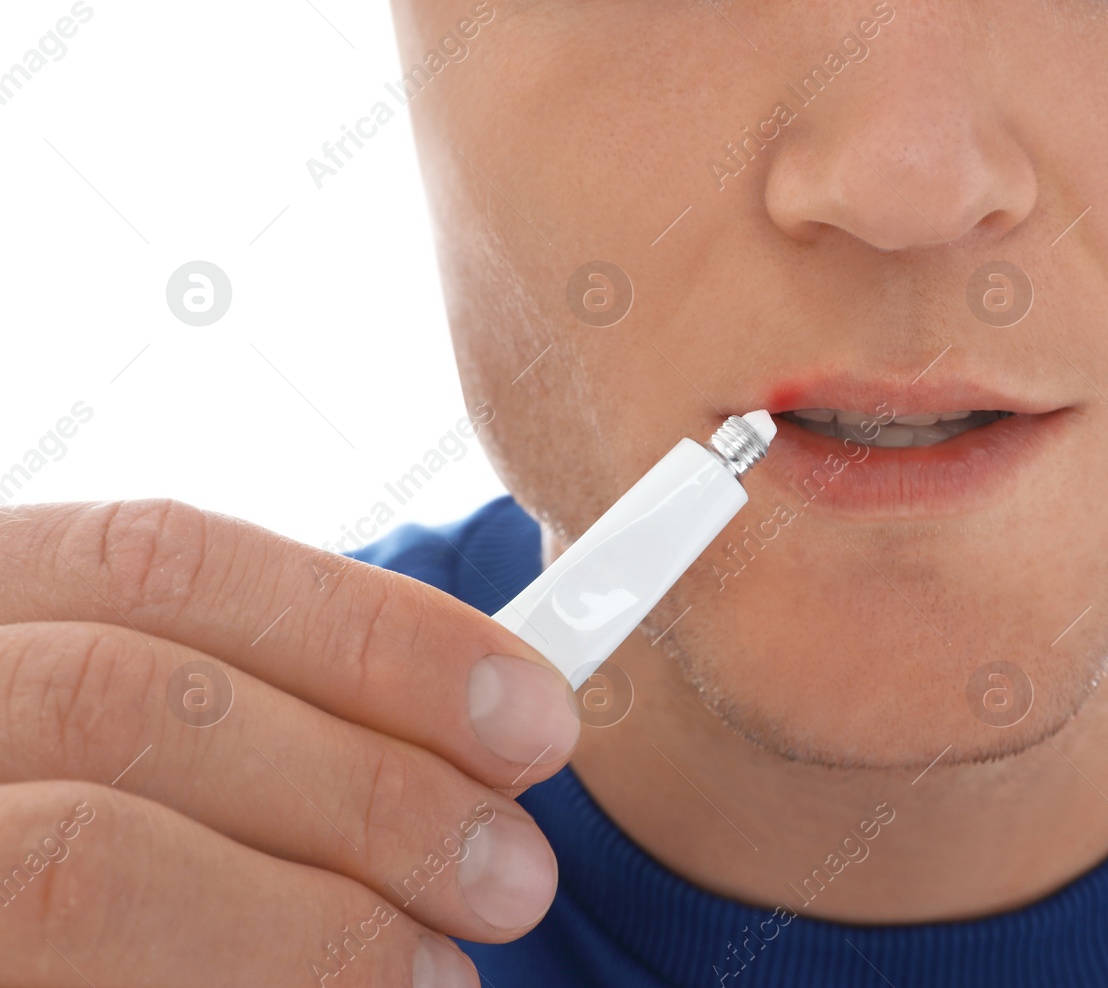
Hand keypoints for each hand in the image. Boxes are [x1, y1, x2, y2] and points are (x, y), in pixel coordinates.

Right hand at [0, 500, 580, 986]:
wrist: (33, 930)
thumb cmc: (79, 847)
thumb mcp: (144, 742)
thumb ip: (256, 718)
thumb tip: (487, 736)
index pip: (163, 558)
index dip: (372, 632)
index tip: (532, 716)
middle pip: (133, 698)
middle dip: (362, 785)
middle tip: (515, 877)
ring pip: (90, 861)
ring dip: (308, 923)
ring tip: (438, 978)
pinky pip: (72, 973)